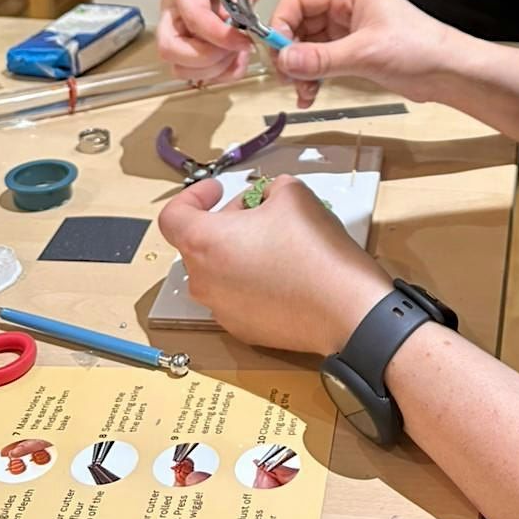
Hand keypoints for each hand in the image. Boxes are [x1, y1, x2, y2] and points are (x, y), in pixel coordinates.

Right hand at [157, 0, 269, 82]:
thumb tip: (231, 19)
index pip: (191, 17)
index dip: (217, 35)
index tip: (244, 40)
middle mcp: (173, 6)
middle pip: (170, 48)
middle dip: (206, 58)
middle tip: (237, 49)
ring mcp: (179, 26)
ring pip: (180, 66)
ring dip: (213, 70)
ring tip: (239, 54)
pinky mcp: (190, 40)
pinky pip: (196, 71)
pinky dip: (219, 73)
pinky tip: (238, 59)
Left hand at [158, 173, 392, 355]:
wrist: (345, 309)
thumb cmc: (314, 250)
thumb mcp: (293, 194)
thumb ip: (268, 189)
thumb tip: (265, 200)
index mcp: (205, 243)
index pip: (173, 216)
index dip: (193, 196)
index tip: (217, 190)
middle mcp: (204, 280)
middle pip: (198, 243)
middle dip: (225, 221)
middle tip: (260, 211)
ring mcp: (221, 310)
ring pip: (217, 270)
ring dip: (237, 251)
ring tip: (276, 241)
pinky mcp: (242, 330)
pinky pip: (235, 296)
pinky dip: (250, 279)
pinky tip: (284, 273)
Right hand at [268, 0, 456, 107]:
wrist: (449, 72)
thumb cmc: (419, 50)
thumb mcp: (365, 54)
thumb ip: (321, 58)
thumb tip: (284, 61)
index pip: (298, 0)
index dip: (281, 25)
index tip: (275, 54)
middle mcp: (345, 5)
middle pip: (298, 23)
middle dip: (289, 52)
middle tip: (286, 79)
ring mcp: (348, 28)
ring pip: (307, 45)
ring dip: (299, 69)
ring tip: (302, 92)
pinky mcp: (353, 49)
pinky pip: (320, 59)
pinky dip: (312, 76)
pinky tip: (310, 95)